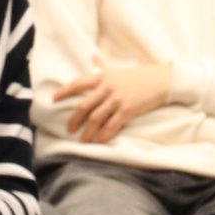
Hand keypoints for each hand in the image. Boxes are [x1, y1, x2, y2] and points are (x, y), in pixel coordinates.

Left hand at [49, 63, 172, 142]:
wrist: (160, 80)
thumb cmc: (138, 77)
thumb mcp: (116, 74)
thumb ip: (102, 82)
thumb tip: (87, 93)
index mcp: (102, 76)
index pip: (78, 84)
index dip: (64, 92)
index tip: (54, 99)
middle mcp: (107, 87)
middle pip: (84, 106)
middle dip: (74, 119)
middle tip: (69, 129)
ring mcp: (117, 99)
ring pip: (96, 118)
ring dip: (87, 131)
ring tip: (83, 140)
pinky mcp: (128, 110)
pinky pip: (112, 125)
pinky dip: (104, 134)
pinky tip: (99, 140)